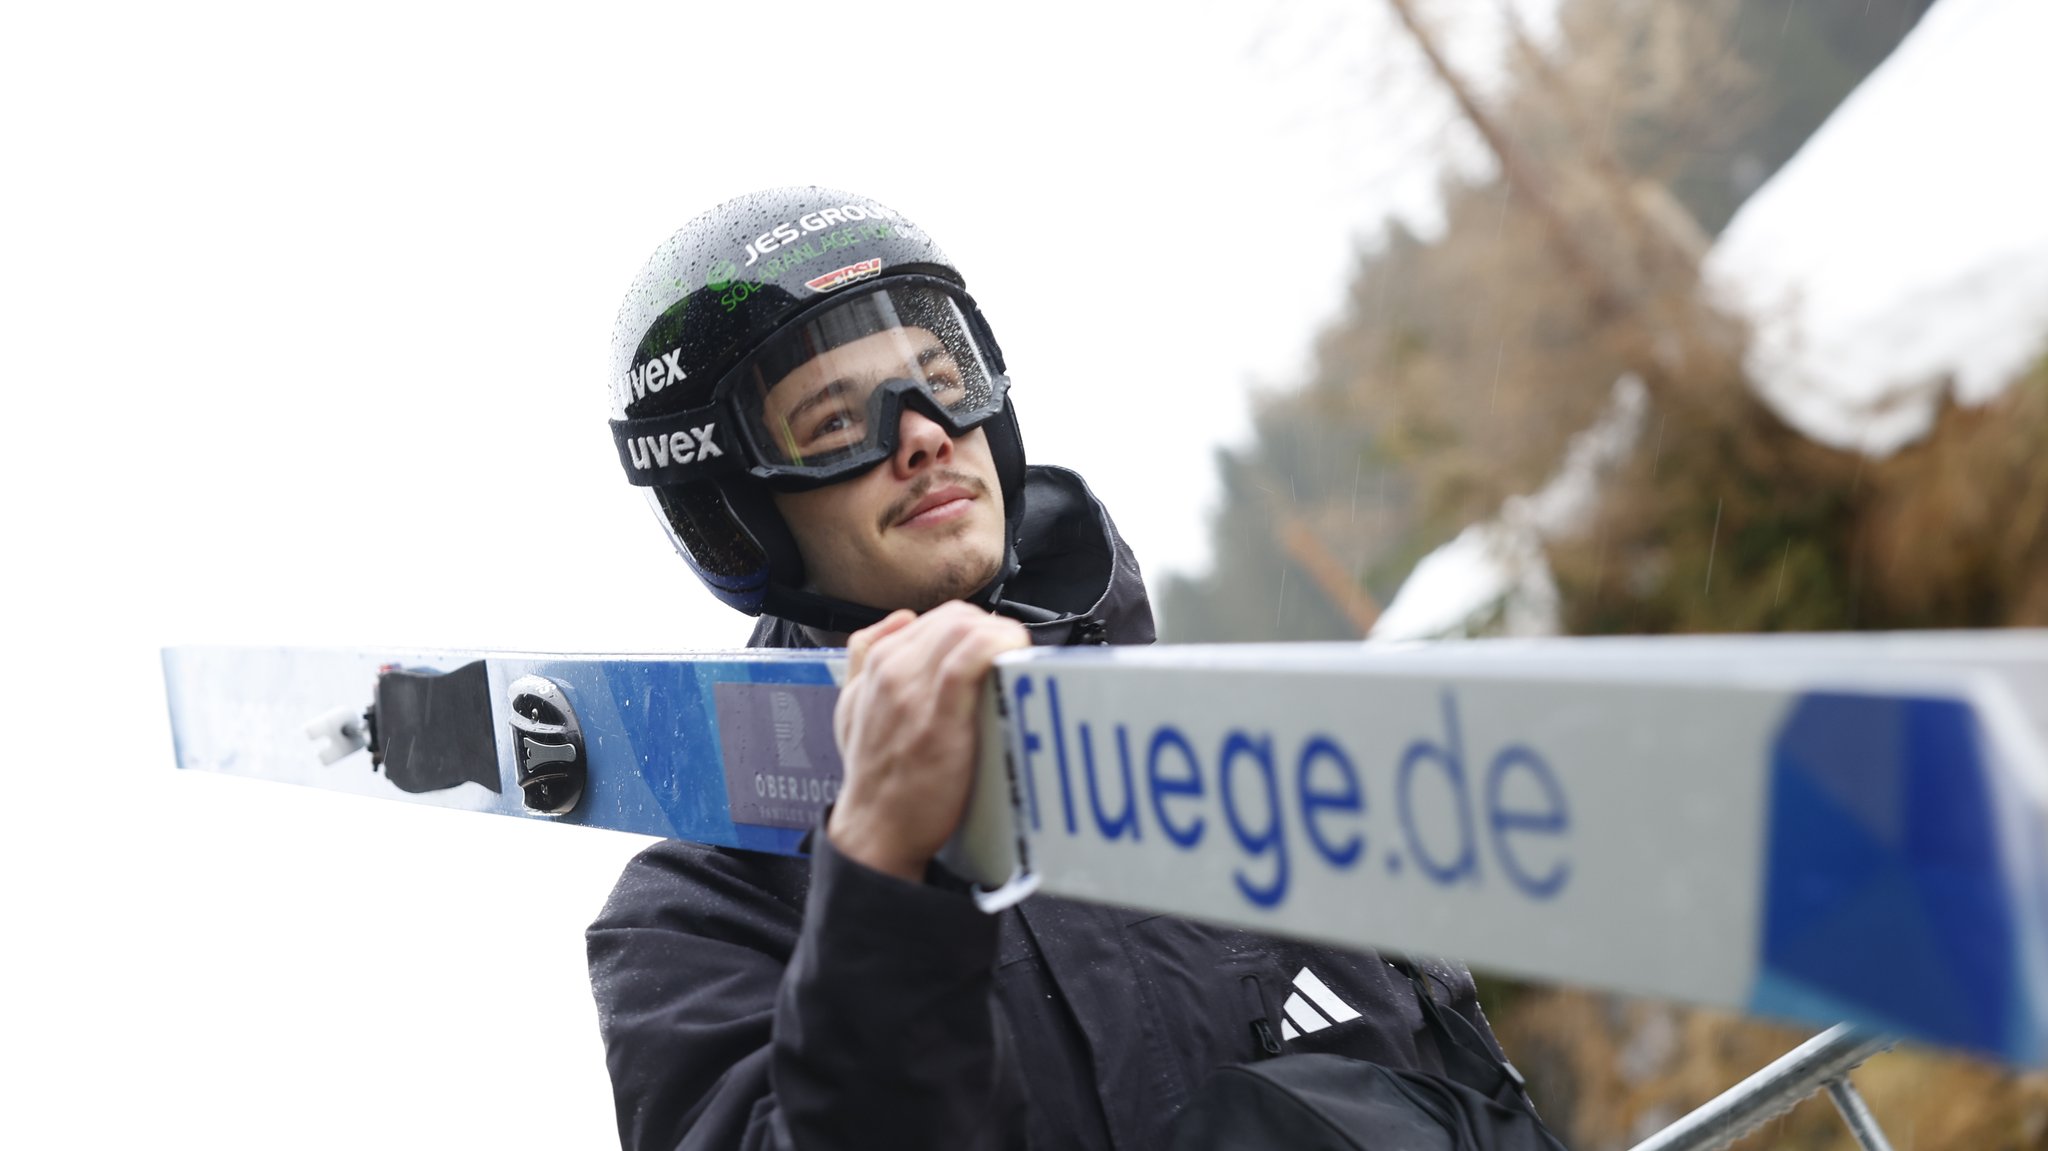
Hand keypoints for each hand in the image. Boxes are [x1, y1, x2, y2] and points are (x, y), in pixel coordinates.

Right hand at [826, 601, 1030, 880]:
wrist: (876, 829)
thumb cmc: (875, 776)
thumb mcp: (851, 707)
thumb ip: (865, 657)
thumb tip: (899, 619)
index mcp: (877, 664)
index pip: (938, 617)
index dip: (975, 627)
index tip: (993, 650)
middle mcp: (892, 670)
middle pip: (956, 617)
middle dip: (993, 629)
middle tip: (1012, 658)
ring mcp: (913, 692)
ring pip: (965, 628)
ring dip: (1002, 635)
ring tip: (1017, 662)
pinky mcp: (940, 717)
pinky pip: (972, 657)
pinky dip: (999, 646)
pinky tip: (1014, 659)